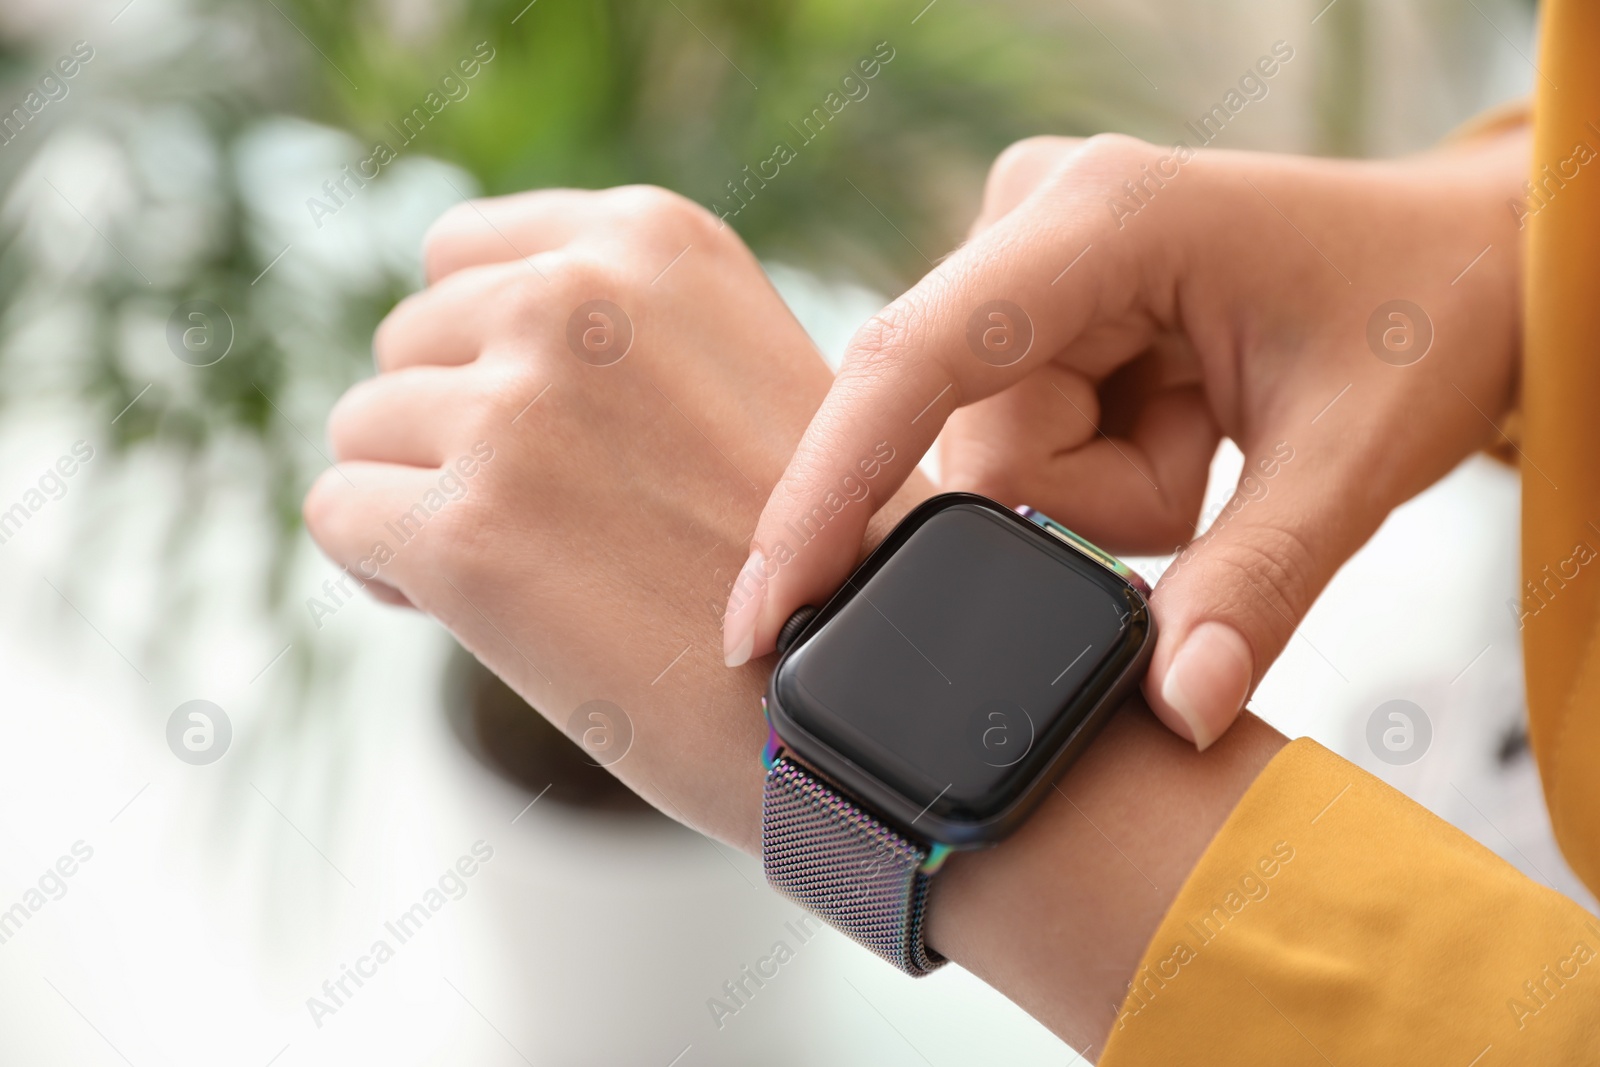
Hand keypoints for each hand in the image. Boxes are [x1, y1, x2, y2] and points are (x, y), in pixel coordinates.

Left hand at [302, 183, 1286, 1050]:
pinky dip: (386, 569)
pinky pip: (338, 515)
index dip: (476, 351)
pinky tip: (481, 611)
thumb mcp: (729, 370)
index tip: (536, 431)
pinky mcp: (467, 531)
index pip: (459, 253)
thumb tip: (443, 334)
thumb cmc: (808, 552)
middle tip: (544, 521)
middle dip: (447, 430)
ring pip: (362, 431)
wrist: (874, 694)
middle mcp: (578, 299)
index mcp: (653, 243)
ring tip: (531, 569)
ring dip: (416, 500)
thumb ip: (610, 330)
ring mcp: (519, 412)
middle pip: (405, 342)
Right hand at [728, 127, 1528, 748]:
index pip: (918, 360)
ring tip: (1206, 428)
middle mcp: (1035, 223)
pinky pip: (1012, 443)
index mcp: (1104, 220)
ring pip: (993, 462)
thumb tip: (1171, 715)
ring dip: (1101, 494)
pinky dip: (1096, 473)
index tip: (760, 612)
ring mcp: (1020, 260)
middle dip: (1085, 506)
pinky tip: (1173, 415)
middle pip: (972, 447)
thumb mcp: (1355, 456)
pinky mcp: (1023, 305)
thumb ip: (1256, 586)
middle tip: (1210, 453)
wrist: (1453, 259)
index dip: (828, 487)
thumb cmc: (1419, 316)